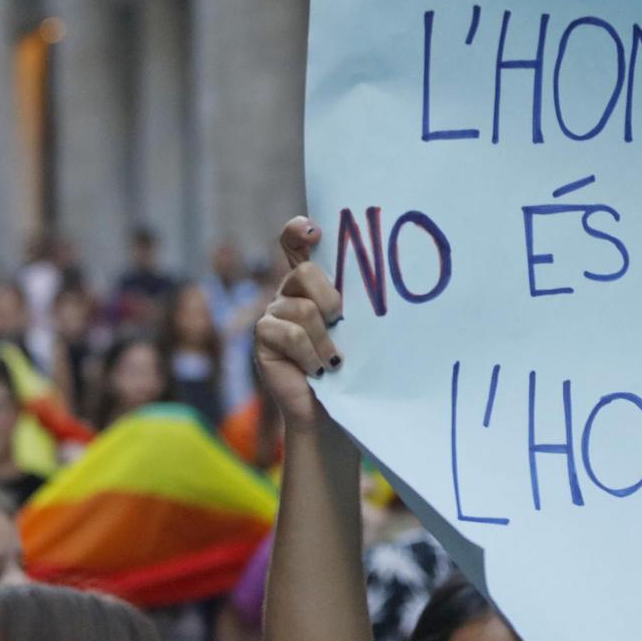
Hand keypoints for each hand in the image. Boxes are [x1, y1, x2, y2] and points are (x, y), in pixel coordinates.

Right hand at [253, 217, 343, 433]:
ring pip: (303, 309)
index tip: (315, 232)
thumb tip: (379, 281)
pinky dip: (311, 355)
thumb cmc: (349, 367)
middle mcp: (288, 292)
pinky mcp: (262, 337)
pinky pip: (291, 334)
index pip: (295, 242)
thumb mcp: (355, 328)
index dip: (299, 230)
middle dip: (330, 299)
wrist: (329, 409)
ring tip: (332, 361)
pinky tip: (317, 370)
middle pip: (306, 273)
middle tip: (340, 323)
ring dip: (325, 340)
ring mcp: (272, 313)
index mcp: (311, 283)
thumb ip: (354, 302)